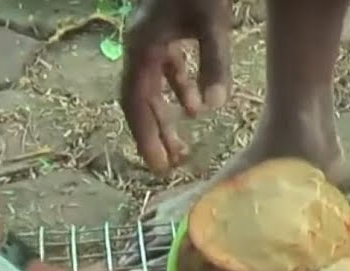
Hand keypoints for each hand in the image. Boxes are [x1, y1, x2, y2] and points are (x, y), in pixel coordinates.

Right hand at [120, 0, 232, 174]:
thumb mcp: (213, 26)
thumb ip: (214, 66)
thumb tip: (213, 108)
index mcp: (142, 47)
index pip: (136, 101)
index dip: (144, 134)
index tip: (156, 163)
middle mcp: (139, 45)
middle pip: (140, 98)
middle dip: (152, 133)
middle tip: (166, 166)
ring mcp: (151, 38)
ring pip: (152, 86)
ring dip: (165, 115)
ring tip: (180, 146)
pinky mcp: (165, 32)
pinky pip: (165, 69)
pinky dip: (178, 88)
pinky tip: (194, 107)